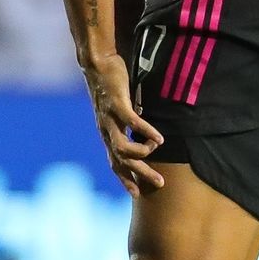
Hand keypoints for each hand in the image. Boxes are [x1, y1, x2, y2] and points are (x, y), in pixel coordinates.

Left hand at [84, 51, 165, 194]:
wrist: (98, 65)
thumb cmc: (111, 87)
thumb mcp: (121, 111)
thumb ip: (129, 124)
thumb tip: (145, 133)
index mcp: (107, 134)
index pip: (114, 163)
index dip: (124, 179)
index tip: (137, 194)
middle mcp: (106, 130)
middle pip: (121, 161)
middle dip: (141, 173)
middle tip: (160, 183)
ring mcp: (109, 118)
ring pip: (123, 146)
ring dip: (142, 151)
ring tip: (158, 147)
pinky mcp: (116, 104)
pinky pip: (131, 123)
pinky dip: (145, 131)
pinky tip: (160, 137)